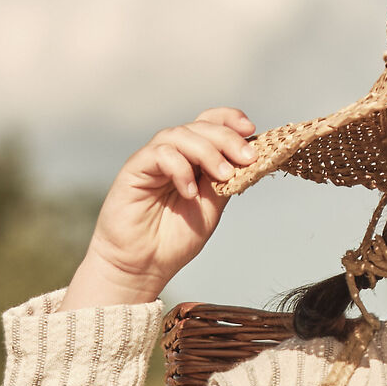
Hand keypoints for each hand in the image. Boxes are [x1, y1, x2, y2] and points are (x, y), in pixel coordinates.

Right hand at [60, 107, 256, 309]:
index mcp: (193, 158)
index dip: (229, 120)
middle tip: (247, 158)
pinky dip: (180, 169)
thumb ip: (225, 181)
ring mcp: (152, 159)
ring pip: (180, 135)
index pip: (210, 123)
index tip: (251, 129)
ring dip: (208, 152)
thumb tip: (249, 157)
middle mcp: (172, 153)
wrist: (143, 265)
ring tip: (224, 176)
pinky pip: (160, 154)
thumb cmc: (174, 239)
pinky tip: (189, 193)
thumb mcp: (211, 207)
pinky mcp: (135, 168)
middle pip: (199, 127)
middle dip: (227, 138)